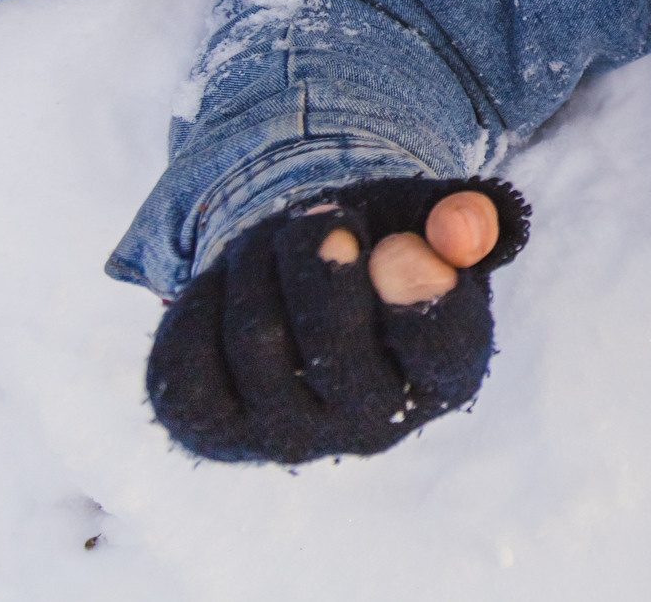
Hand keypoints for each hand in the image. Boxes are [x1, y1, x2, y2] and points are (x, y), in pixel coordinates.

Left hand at [145, 177, 530, 464]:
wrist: (304, 295)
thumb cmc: (380, 250)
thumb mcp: (427, 220)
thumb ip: (463, 217)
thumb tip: (456, 231)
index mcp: (447, 376)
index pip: (438, 342)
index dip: (411, 282)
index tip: (391, 241)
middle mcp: (373, 427)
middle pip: (331, 343)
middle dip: (314, 250)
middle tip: (320, 212)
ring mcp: (289, 439)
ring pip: (254, 339)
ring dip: (258, 258)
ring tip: (274, 243)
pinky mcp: (213, 431)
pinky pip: (187, 359)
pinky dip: (204, 297)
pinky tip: (231, 285)